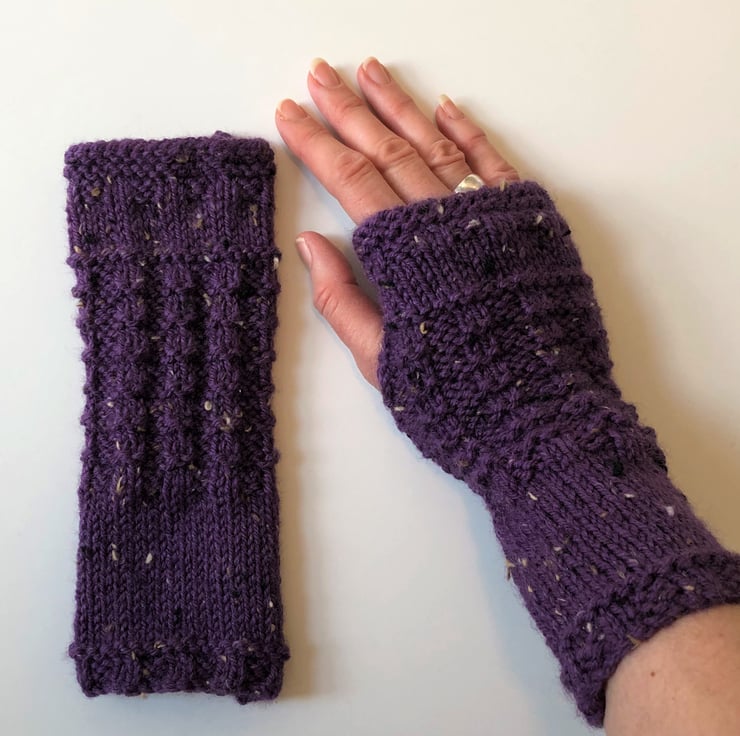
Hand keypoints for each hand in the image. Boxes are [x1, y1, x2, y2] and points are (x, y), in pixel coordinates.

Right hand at [275, 57, 518, 388]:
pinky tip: (444, 106)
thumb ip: (343, 301)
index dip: (316, 144)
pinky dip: (469, 132)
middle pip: (389, 152)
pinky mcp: (530, 224)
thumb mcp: (383, 362)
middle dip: (350, 110)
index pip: (350, 182)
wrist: (541, 417)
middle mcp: (448, 223)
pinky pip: (495, 164)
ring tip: (371, 71)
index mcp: (405, 257)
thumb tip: (314, 243)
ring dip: (402, 107)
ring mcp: (492, 218)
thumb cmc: (457, 398)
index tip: (290, 113)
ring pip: (438, 146)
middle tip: (319, 74)